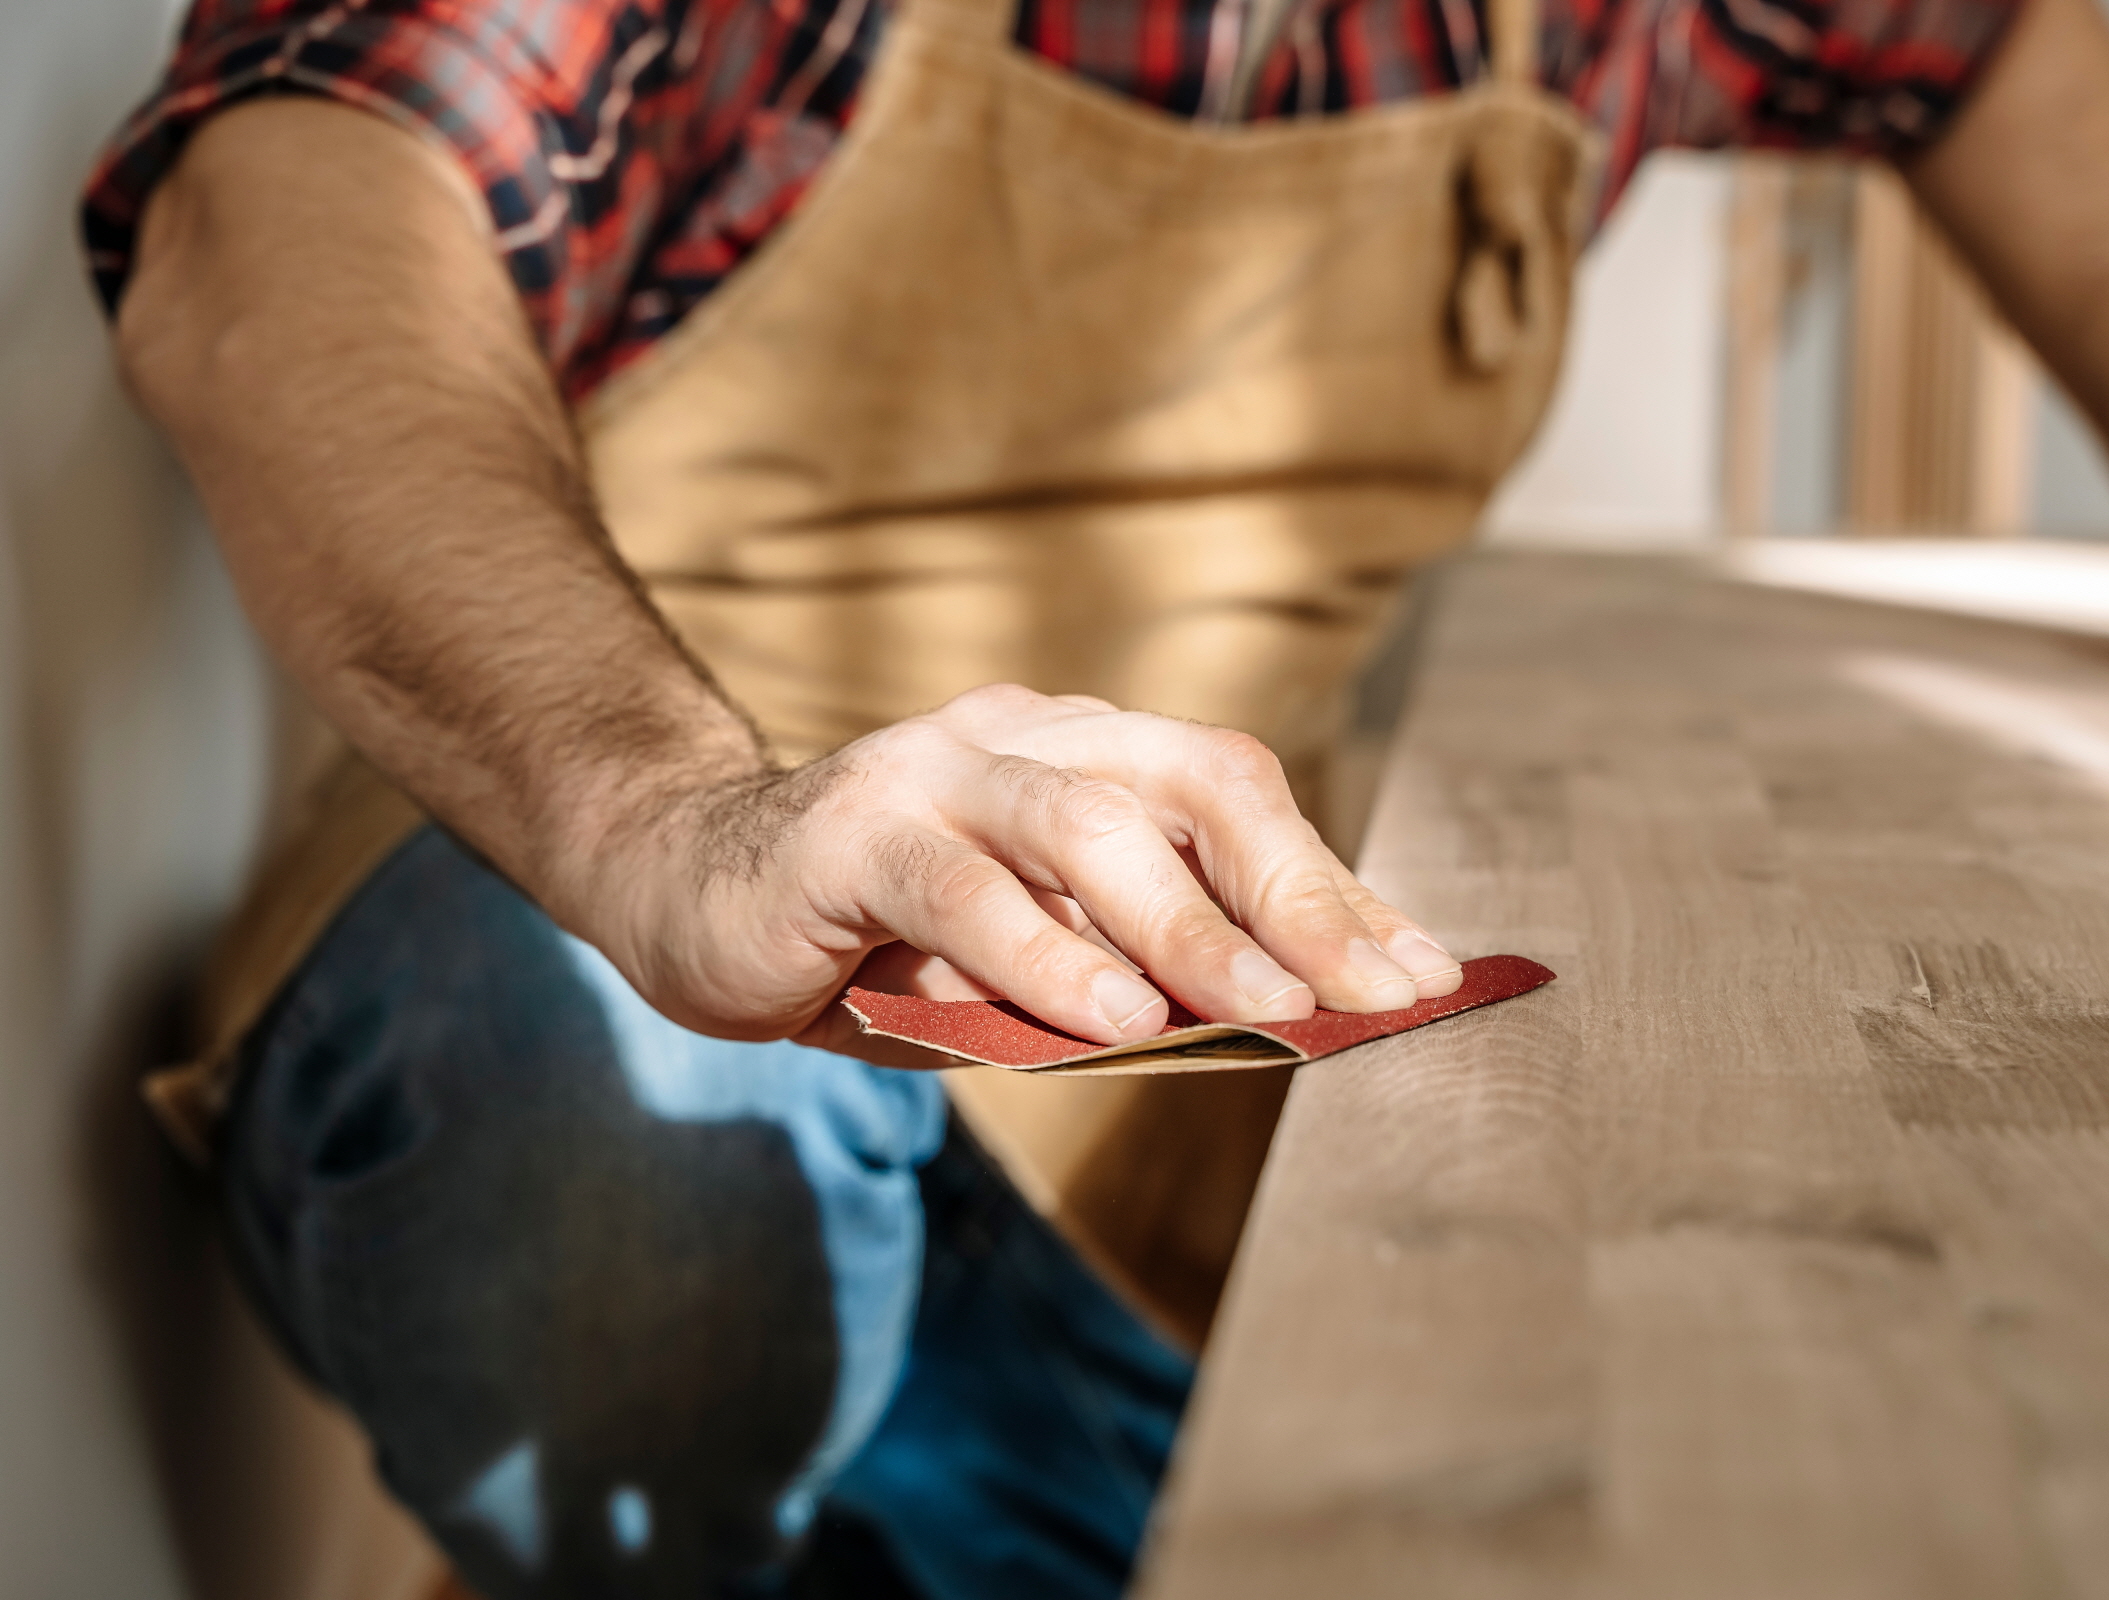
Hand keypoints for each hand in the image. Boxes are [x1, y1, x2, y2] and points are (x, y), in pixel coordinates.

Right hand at [585, 684, 1463, 1050]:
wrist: (682, 882)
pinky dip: (1046, 954)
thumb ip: (1133, 968)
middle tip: (1378, 994)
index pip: (1240, 803)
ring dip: (1190, 928)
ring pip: (1088, 827)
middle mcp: (1026, 736)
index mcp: (1086, 754)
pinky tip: (1111, 1018)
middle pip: (1194, 789)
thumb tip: (1282, 1023)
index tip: (1426, 975)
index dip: (1337, 887)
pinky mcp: (851, 827)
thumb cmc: (883, 936)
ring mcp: (934, 768)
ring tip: (1271, 1013)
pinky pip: (963, 886)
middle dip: (1299, 896)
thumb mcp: (1033, 954)